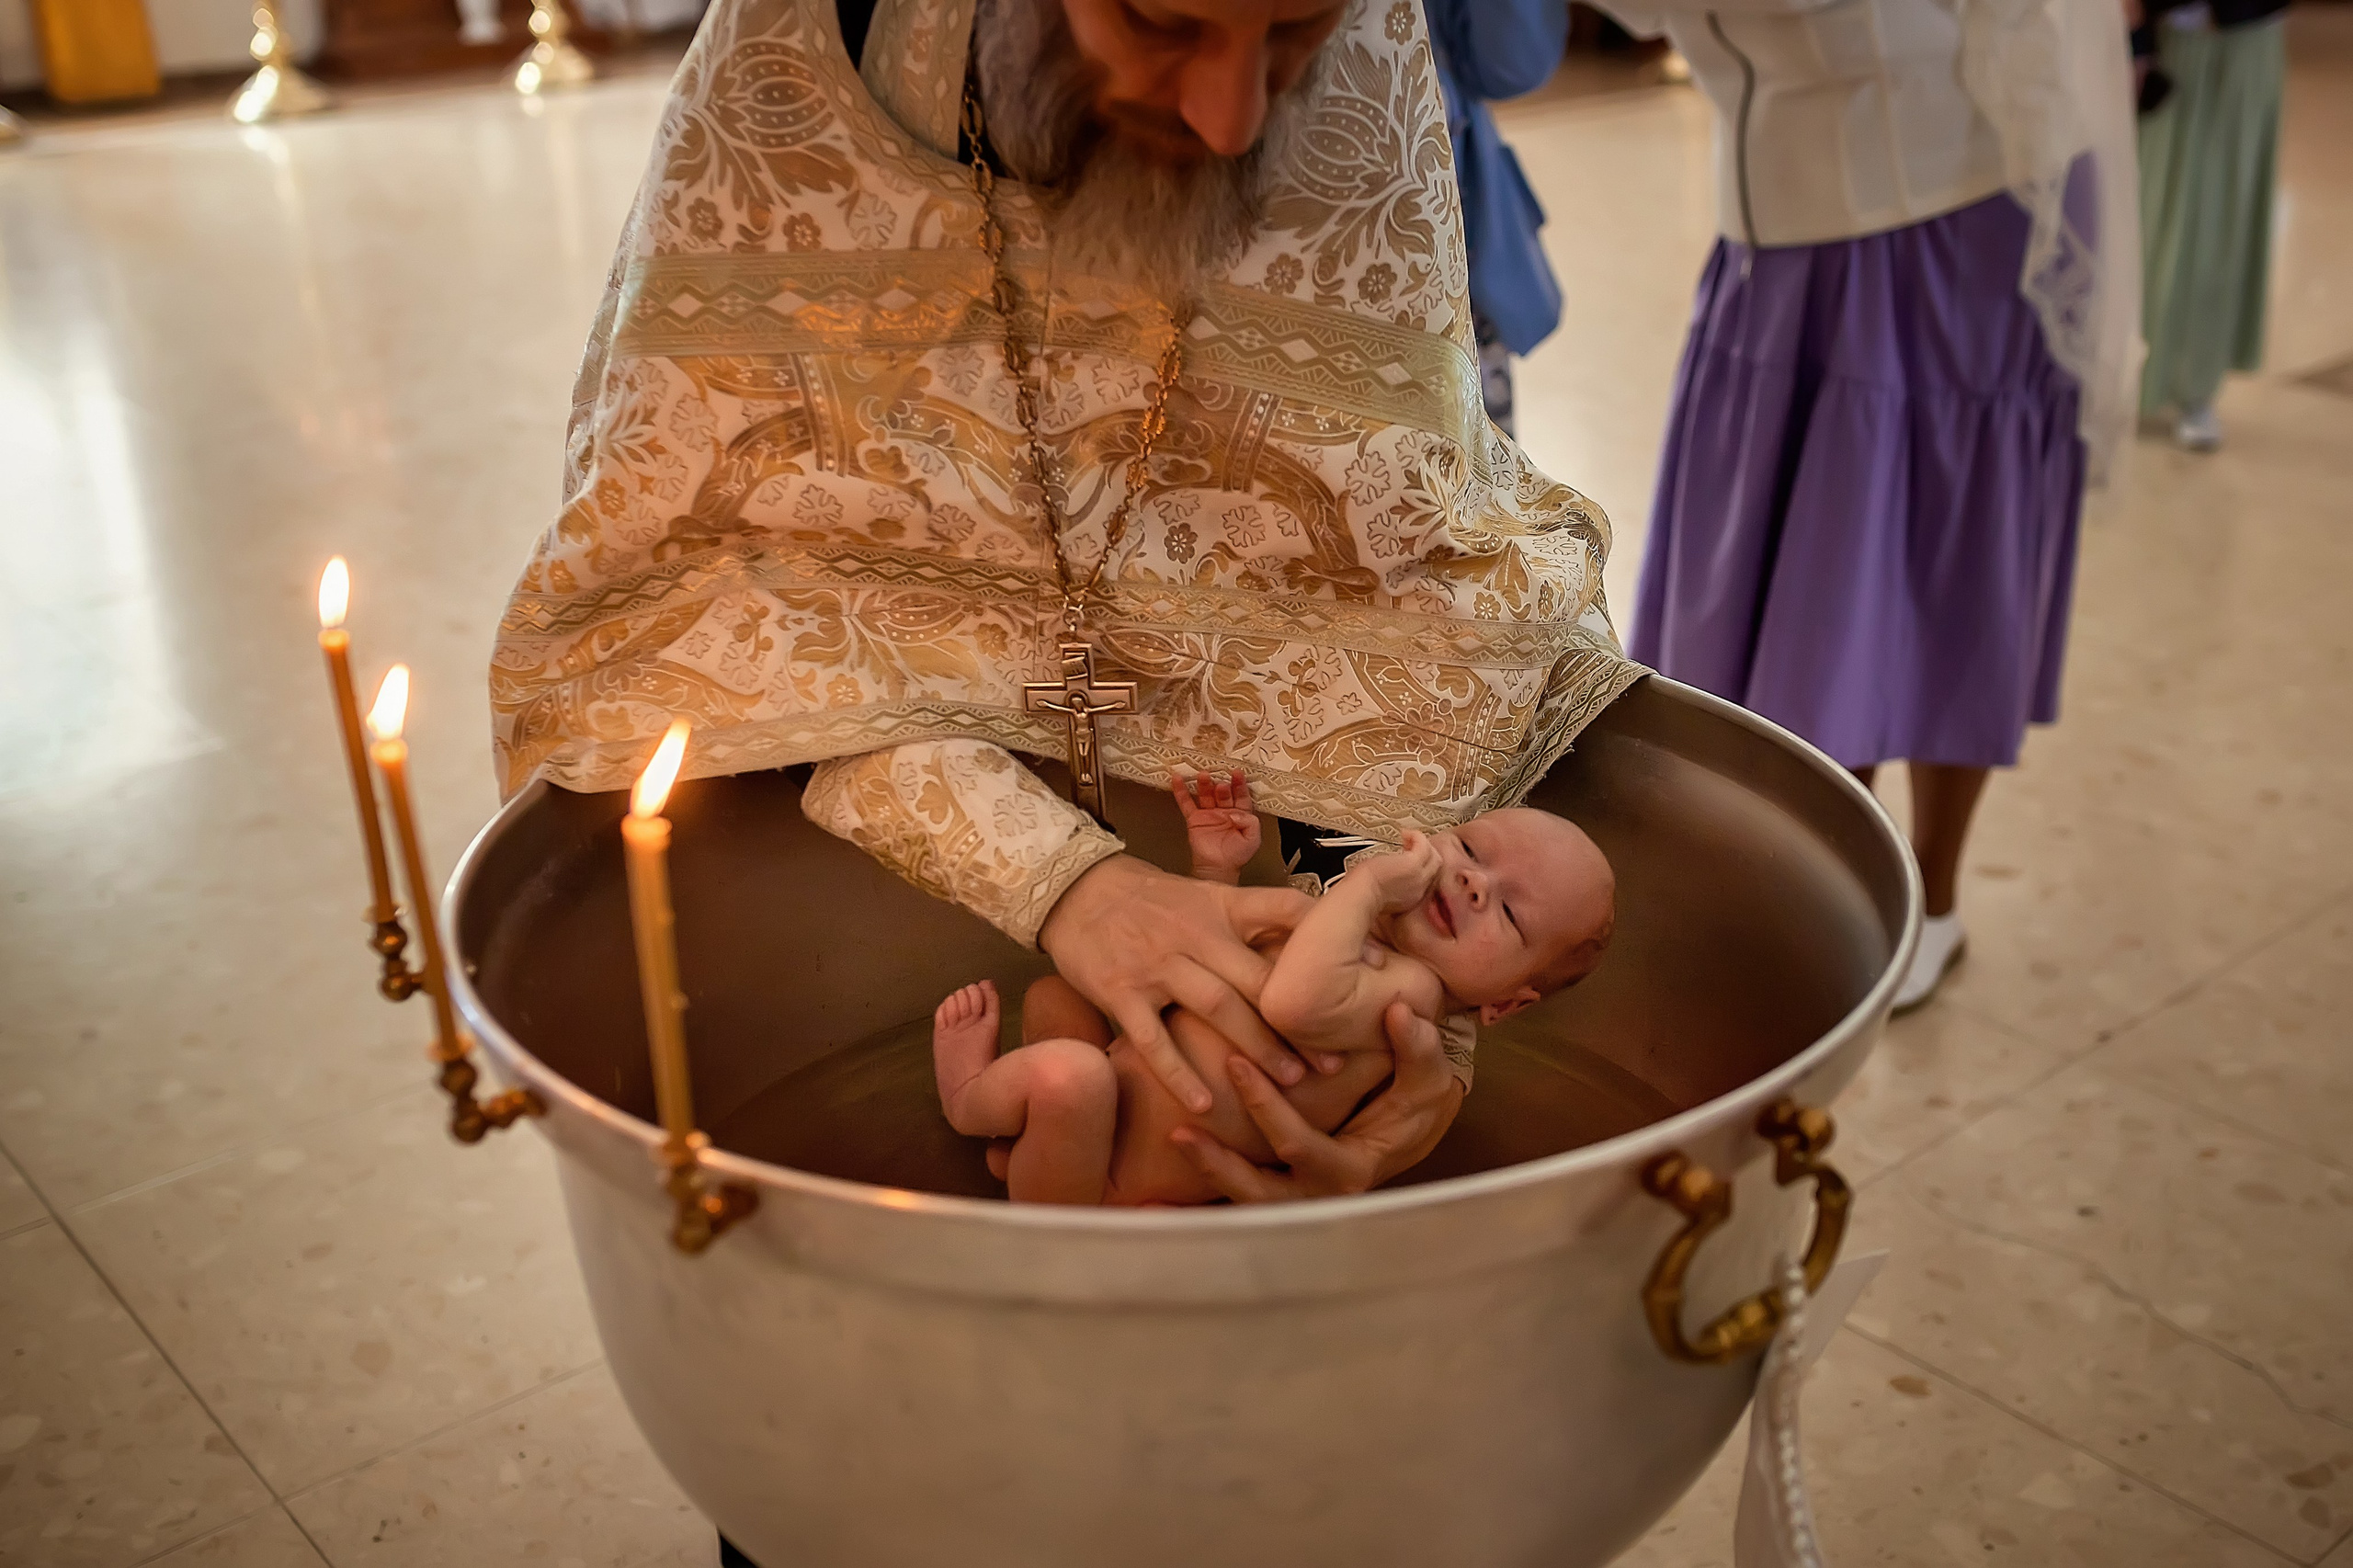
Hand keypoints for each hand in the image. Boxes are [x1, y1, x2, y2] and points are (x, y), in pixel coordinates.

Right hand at [1038, 855, 1312, 1113]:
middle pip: (1260, 978)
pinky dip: (1180, 1074)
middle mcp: (1196, 935)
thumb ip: (1256, 918)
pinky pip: (1155, 1040)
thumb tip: (1323, 940)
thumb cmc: (1152, 901)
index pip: (1287, 911)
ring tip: (1292, 1084)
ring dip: (1257, 1049)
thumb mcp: (1208, 895)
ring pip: (1217, 1010)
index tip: (1375, 970)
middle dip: (1301, 1021)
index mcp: (1223, 907)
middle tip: (1339, 1060)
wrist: (1075, 891)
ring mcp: (1157, 965)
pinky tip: (1207, 1105)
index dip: (1331, 938)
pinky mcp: (1120, 994)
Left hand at [1169, 1001, 1463, 1200]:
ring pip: (1244, 1204)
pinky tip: (1154, 1204)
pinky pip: (1237, 1202)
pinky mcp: (1279, 1189)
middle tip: (1181, 1131)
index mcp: (1350, 1172)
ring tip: (1167, 1157)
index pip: (1299, 1145)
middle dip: (1220, 1166)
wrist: (1413, 1126)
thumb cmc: (1418, 1102)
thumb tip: (1401, 1011)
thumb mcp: (1428, 1080)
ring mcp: (1295, 1198)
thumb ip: (1418, 1050)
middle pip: (1259, 1194)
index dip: (1267, 1109)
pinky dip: (1199, 1202)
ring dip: (1205, 1183)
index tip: (1235, 1064)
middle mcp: (1317, 1194)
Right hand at [1171, 769, 1260, 884]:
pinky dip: (1181, 791)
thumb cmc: (1237, 855)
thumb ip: (1249, 821)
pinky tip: (1176, 779)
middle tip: (1220, 783)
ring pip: (1206, 794)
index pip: (1241, 795)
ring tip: (1202, 775)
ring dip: (1204, 784)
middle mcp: (1224, 810)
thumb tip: (1234, 812)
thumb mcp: (1253, 838)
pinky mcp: (1194, 819)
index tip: (1237, 773)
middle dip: (1221, 786)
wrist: (1218, 868)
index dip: (1239, 784)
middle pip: (1223, 793)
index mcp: (1240, 813)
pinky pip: (1186, 803)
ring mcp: (1208, 813)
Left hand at [1362, 831, 1440, 913]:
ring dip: (1424, 845)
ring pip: (1435, 857)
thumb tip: (1387, 878)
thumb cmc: (1363, 896)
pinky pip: (1423, 845)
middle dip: (1427, 855)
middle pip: (1435, 868)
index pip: (1427, 879)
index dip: (1422, 867)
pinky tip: (1405, 833)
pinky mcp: (1413, 864)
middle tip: (1413, 846)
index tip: (1411, 858)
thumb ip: (1390, 888)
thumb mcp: (1383, 895)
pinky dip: (1417, 836)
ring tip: (1409, 839)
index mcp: (1412, 898)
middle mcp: (1419, 889)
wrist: (1359, 896)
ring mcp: (1419, 877)